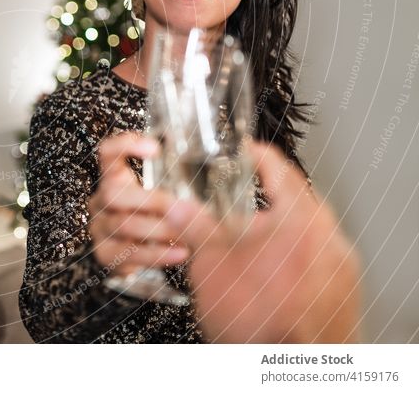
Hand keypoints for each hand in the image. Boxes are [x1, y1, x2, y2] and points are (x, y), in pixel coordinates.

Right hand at [89, 132, 189, 275]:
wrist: (149, 259)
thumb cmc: (165, 218)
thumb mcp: (172, 195)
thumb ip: (189, 181)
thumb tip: (232, 163)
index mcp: (116, 177)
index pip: (108, 152)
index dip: (125, 146)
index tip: (155, 149)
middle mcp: (102, 199)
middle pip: (113, 192)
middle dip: (151, 200)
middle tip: (181, 208)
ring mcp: (100, 227)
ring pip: (123, 224)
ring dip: (159, 229)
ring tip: (188, 234)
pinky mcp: (105, 253)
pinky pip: (128, 253)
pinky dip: (158, 254)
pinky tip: (182, 252)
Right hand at [163, 141, 361, 342]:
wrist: (288, 371)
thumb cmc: (259, 322)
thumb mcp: (211, 265)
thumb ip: (195, 227)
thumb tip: (177, 207)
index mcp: (300, 219)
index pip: (280, 168)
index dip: (256, 154)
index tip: (244, 150)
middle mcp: (329, 238)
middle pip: (296, 201)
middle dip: (265, 200)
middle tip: (239, 203)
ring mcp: (341, 267)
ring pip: (306, 233)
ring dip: (279, 233)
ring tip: (249, 247)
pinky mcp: (343, 292)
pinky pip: (317, 261)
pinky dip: (293, 258)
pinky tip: (268, 276)